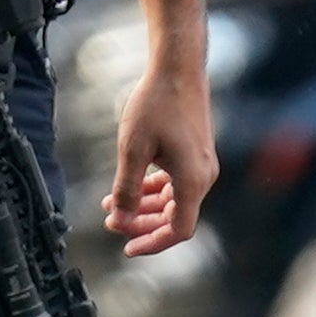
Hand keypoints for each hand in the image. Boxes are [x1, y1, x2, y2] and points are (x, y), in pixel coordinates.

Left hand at [104, 55, 217, 258]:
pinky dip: (154, 189)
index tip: (128, 248)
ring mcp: (201, 164)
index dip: (153, 243)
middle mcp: (203, 176)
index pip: (178, 230)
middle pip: (175, 217)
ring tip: (112, 205)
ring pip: (174, 200)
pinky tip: (131, 185)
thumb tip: (120, 220)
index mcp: (192, 180)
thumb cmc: (156, 104)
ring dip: (145, 206)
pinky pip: (176, 182)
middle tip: (113, 223)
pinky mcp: (195, 153)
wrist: (178, 68)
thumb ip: (126, 189)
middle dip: (143, 224)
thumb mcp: (133, 150)